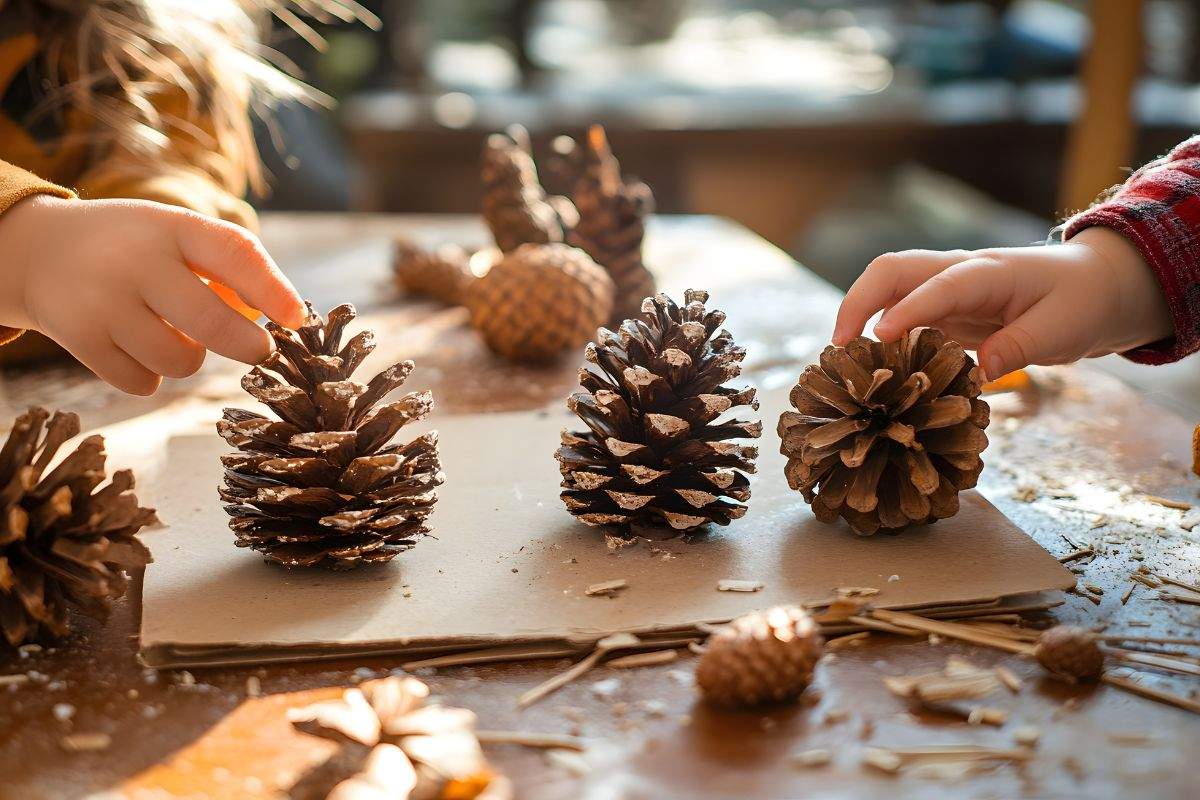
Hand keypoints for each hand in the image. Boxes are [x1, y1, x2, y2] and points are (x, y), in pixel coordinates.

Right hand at [0, 195, 304, 393]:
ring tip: (170, 333)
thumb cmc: (132, 248)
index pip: (234, 252)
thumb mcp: (172, 234)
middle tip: (260, 353)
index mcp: (170, 226)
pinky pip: (144, 382)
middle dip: (248, 346)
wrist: (36, 251)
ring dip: (189, 358)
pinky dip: (150, 375)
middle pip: (211, 322)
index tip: (297, 319)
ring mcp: (104, 301)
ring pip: (181, 360)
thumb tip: (280, 318)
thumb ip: (224, 266)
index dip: (272, 288)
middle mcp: (135, 261)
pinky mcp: (81, 338)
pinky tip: (133, 346)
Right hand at [832, 227, 1173, 380]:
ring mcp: (946, 289)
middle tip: (839, 347)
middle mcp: (959, 272)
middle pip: (892, 270)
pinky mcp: (942, 310)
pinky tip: (870, 366)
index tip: (879, 338)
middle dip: (858, 301)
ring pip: (887, 288)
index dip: (907, 310)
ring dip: (859, 316)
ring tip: (844, 361)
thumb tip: (979, 370)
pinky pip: (898, 313)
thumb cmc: (1082, 302)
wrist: (1096, 286)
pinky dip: (876, 334)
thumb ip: (1019, 346)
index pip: (939, 285)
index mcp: (990, 271)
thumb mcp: (1063, 328)